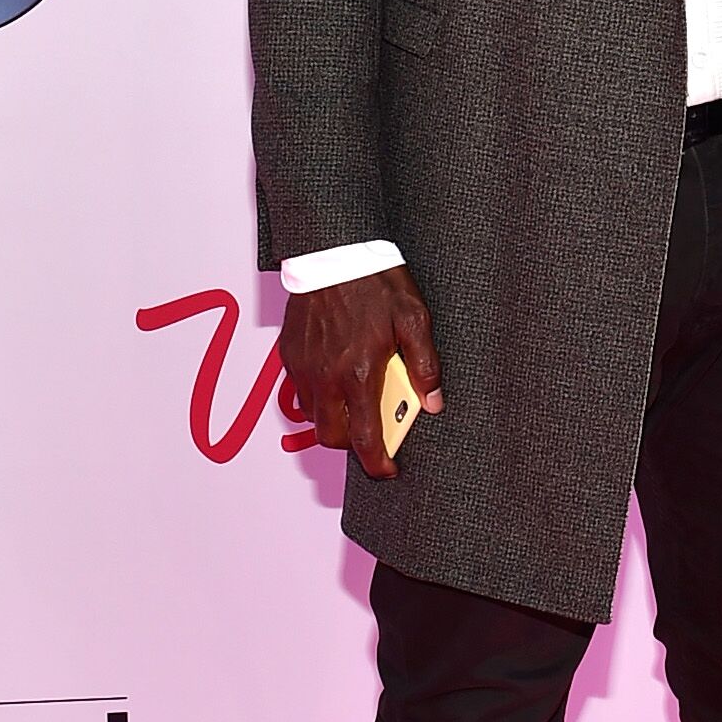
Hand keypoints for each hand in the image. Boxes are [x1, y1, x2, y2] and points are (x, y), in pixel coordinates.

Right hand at [278, 264, 442, 479]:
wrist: (332, 251)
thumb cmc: (375, 282)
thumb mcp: (414, 318)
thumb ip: (424, 365)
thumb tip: (433, 401)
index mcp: (359, 372)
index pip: (364, 438)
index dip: (377, 463)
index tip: (387, 470)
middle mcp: (326, 377)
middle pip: (331, 437)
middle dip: (351, 444)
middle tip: (371, 432)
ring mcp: (303, 367)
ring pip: (312, 417)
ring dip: (333, 420)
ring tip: (354, 403)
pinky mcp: (289, 354)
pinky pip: (299, 391)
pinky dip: (317, 397)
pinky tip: (335, 380)